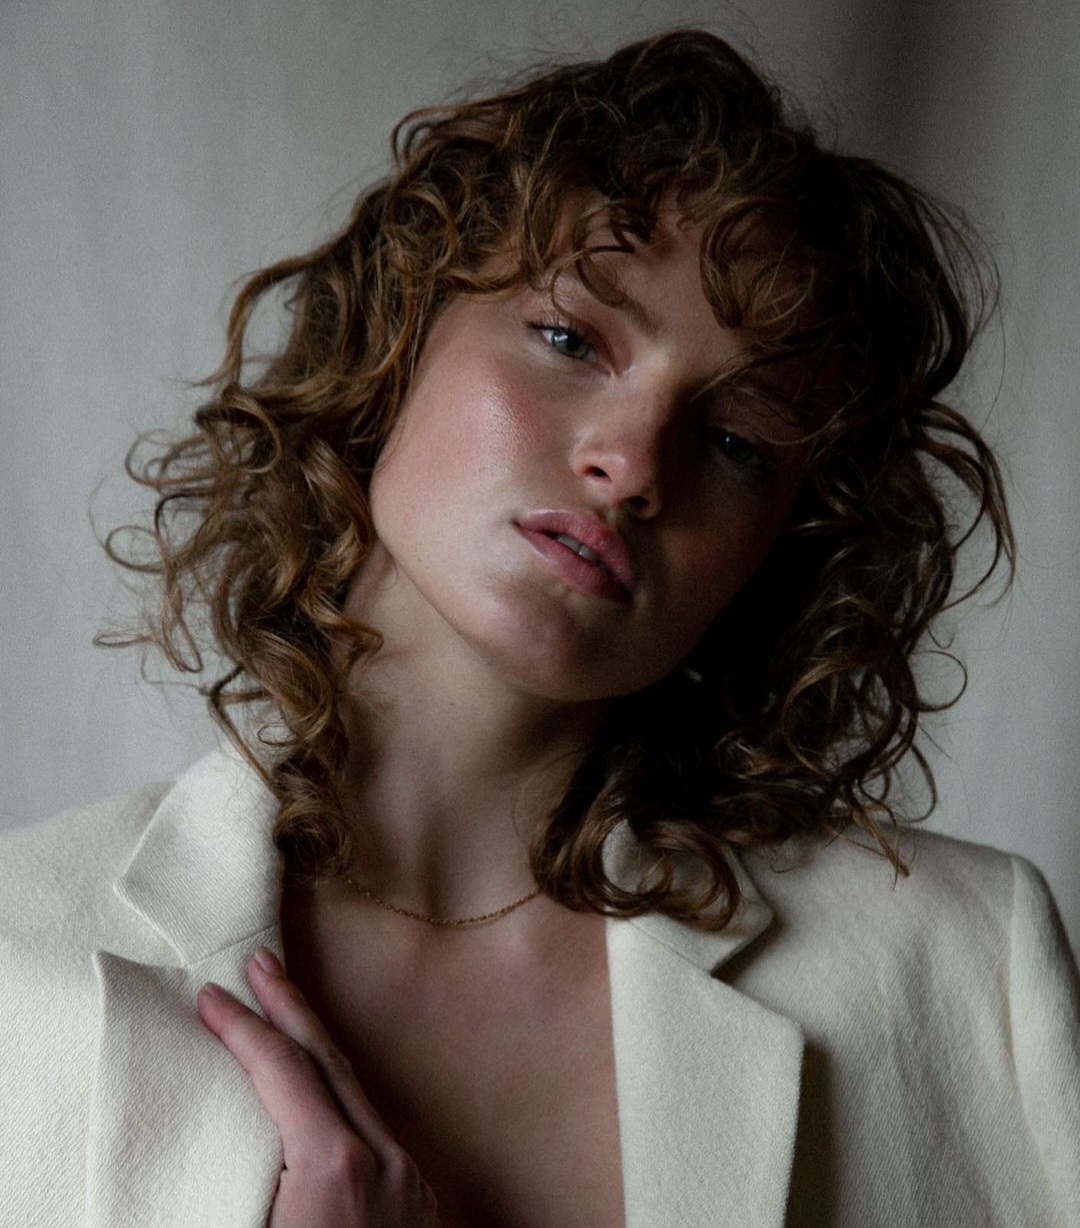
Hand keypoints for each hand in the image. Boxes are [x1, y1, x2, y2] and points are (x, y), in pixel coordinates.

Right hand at [197, 948, 440, 1226]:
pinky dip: (341, 1099)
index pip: (281, 1071)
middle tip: (260, 962)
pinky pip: (373, 1129)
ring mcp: (407, 1175)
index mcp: (332, 1165)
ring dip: (317, 1050)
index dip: (241, 1027)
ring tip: (286, 1015)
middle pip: (328, 1061)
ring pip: (357, 1093)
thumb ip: (235, 1173)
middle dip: (289, 1006)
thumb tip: (208, 1133)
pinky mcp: (418, 1195)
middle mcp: (381, 1158)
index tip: (210, 994)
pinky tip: (321, 1093)